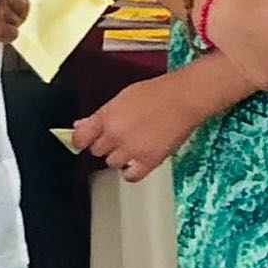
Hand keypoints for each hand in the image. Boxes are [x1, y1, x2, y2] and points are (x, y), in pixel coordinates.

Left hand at [73, 72, 200, 182]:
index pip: (80, 138)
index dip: (83, 139)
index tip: (88, 139)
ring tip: (135, 142)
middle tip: (121, 133)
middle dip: (106, 143)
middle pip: (97, 150)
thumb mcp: (125, 96)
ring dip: (120, 155)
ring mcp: (132, 150)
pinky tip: (138, 160)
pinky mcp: (149, 161)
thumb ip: (101, 114)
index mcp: (107, 117)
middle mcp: (115, 135)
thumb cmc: (159, 91)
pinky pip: (130, 176)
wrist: (187, 97)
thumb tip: (80, 126)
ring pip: (112, 163)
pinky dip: (131, 170)